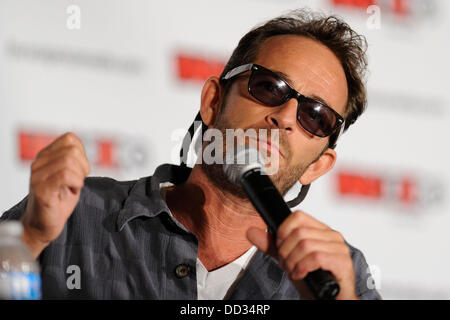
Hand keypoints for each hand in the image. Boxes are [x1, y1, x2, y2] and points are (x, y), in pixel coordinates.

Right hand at [21, 132, 90, 257]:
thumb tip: (81, 150)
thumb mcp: (70, 175)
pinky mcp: (41, 189)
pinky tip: (72, 190)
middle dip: (83, 166)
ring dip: (79, 176)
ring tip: (73, 187)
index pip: (70, 139)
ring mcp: (38, 175)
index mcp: (46, 156)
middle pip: (72, 150)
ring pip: (69, 161)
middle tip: (78, 181)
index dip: (82, 153)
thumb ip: (74, 160)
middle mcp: (39, 163)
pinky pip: (65, 175)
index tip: (80, 169)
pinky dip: (76, 183)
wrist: (43, 225)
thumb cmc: (58, 201)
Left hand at [246, 210, 357, 299]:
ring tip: (295, 272)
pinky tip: (302, 275)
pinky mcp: (343, 262)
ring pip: (305, 245)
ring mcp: (339, 248)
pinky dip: (303, 267)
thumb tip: (251, 231)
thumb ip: (271, 246)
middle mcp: (332, 236)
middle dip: (286, 252)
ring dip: (293, 262)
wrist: (327, 300)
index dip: (283, 232)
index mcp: (320, 231)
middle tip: (288, 265)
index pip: (298, 216)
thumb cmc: (312, 281)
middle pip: (299, 232)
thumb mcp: (288, 259)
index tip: (281, 248)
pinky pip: (316, 257)